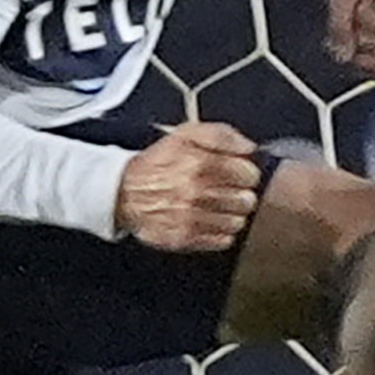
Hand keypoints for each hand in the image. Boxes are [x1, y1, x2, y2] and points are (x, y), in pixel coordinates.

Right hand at [117, 120, 262, 251]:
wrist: (125, 191)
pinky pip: (223, 240)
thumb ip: (222, 135)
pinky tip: (208, 221)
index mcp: (200, 163)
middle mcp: (196, 191)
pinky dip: (220, 232)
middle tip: (226, 191)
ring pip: (237, 222)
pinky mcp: (185, 238)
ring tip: (215, 206)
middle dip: (240, 195)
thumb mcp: (186, 134)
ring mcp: (191, 217)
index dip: (246, 173)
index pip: (249, 174)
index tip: (238, 174)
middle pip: (246, 200)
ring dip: (231, 215)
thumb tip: (249, 147)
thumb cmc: (159, 163)